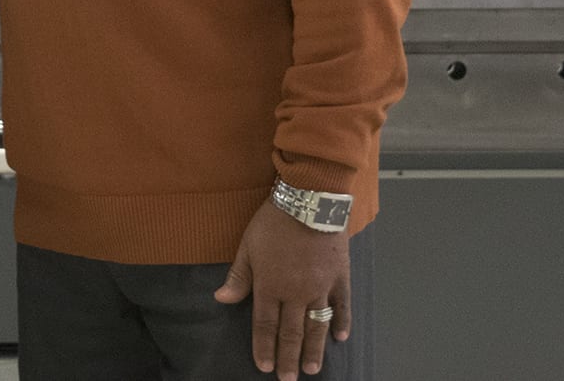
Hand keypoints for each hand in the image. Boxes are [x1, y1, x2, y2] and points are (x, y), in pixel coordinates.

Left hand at [214, 200, 349, 377]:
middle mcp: (296, 293)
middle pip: (291, 332)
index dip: (263, 347)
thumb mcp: (248, 245)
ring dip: (313, 350)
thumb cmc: (274, 221)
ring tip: (310, 369)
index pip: (265, 324)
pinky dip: (341, 323)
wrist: (309, 201)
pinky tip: (339, 338)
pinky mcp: (339, 279)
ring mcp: (321, 289)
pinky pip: (342, 307)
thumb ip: (238, 276)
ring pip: (316, 327)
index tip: (264, 367)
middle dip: (288, 358)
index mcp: (270, 286)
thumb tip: (221, 299)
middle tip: (288, 379)